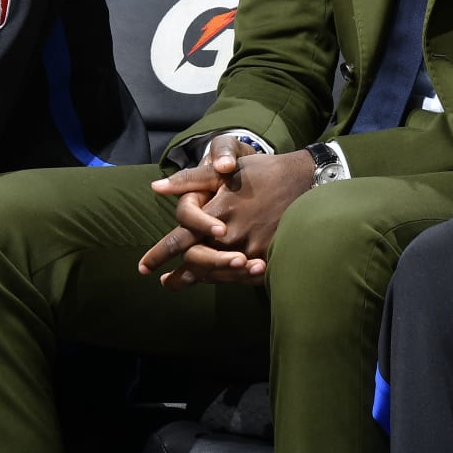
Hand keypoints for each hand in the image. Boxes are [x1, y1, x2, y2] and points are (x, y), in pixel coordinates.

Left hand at [141, 144, 316, 289]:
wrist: (307, 182)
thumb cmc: (263, 172)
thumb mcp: (228, 169)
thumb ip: (192, 179)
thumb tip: (156, 187)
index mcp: (219, 210)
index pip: (181, 238)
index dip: (160, 254)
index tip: (144, 267)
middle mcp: (233, 233)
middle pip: (198, 262)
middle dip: (180, 275)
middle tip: (166, 283)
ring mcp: (252, 248)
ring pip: (219, 273)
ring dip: (202, 278)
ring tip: (185, 283)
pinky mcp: (269, 257)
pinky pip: (242, 277)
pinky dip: (227, 279)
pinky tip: (219, 278)